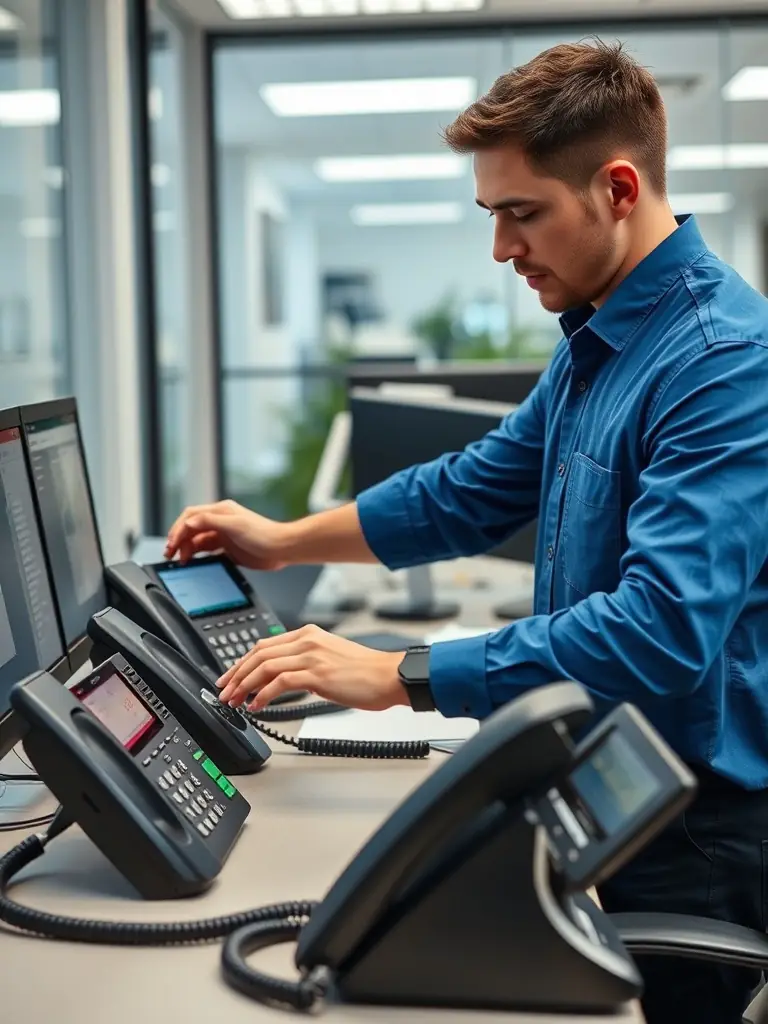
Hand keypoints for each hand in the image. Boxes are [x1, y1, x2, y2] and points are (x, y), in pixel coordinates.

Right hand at [164, 500, 290, 569]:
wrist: (282, 548)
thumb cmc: (263, 534)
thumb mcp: (234, 525)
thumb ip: (210, 521)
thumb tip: (189, 522)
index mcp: (220, 511)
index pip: (191, 517)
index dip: (178, 529)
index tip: (171, 543)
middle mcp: (220, 522)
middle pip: (191, 529)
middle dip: (178, 540)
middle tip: (170, 554)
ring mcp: (224, 536)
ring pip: (198, 541)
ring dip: (187, 549)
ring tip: (180, 561)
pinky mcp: (229, 549)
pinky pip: (207, 552)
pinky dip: (198, 556)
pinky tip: (194, 563)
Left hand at [216, 624, 407, 711]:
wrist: (388, 675)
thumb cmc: (365, 672)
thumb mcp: (329, 658)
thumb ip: (305, 661)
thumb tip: (280, 678)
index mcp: (309, 634)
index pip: (264, 645)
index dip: (242, 662)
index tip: (230, 677)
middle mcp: (307, 640)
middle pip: (258, 653)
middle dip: (236, 674)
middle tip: (224, 691)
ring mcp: (311, 656)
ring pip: (264, 667)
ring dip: (244, 685)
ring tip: (235, 701)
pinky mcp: (317, 674)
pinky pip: (279, 682)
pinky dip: (263, 694)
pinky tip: (257, 705)